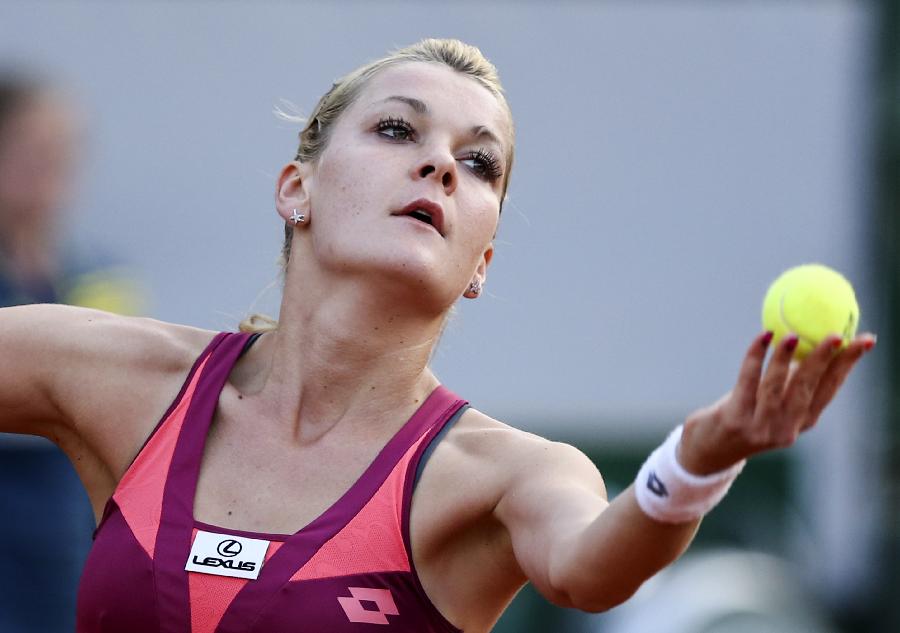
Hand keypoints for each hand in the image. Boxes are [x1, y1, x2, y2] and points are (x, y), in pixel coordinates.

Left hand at [678, 331, 875, 474]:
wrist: (707, 452)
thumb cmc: (744, 416)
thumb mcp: (773, 404)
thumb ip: (791, 381)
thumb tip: (809, 338)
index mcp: (802, 422)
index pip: (830, 389)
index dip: (847, 365)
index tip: (864, 340)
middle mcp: (786, 427)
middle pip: (809, 388)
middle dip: (825, 360)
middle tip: (837, 335)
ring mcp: (760, 426)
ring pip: (777, 386)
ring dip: (785, 358)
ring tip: (792, 334)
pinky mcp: (735, 419)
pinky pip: (747, 381)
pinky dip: (755, 356)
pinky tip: (762, 337)